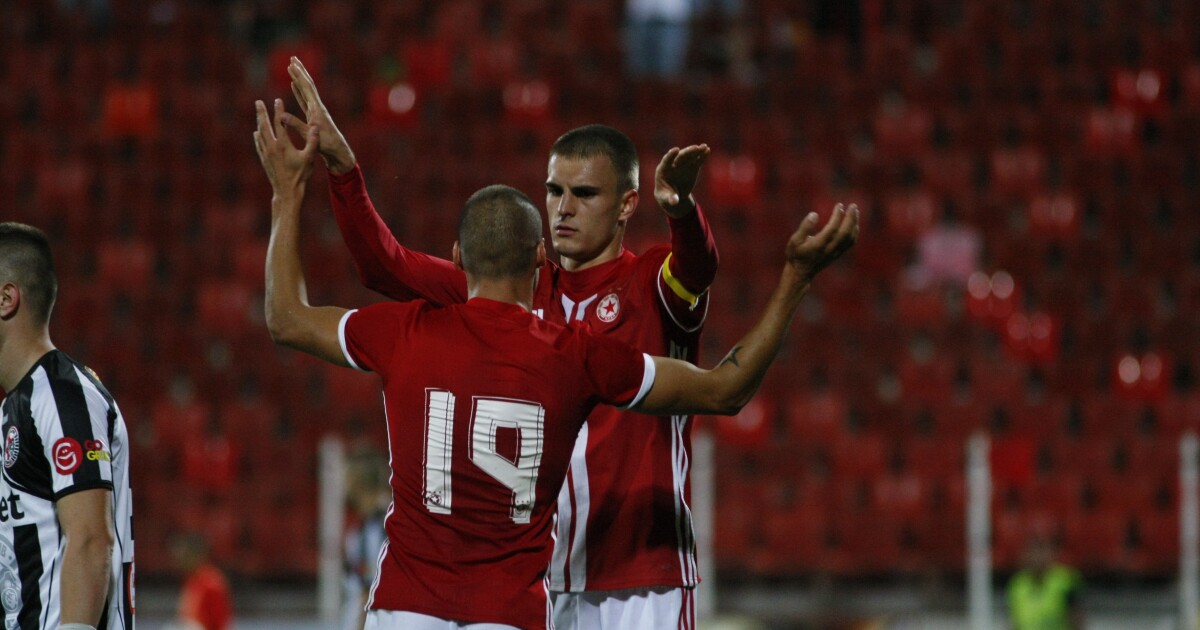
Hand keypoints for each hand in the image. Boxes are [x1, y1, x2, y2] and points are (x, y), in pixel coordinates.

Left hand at [253, 98, 318, 201]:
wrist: (287, 191)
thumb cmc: (300, 175)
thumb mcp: (309, 158)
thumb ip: (312, 142)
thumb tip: (316, 127)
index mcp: (282, 144)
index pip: (279, 123)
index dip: (278, 110)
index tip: (278, 100)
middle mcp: (271, 147)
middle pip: (264, 125)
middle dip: (261, 112)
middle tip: (258, 102)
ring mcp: (266, 153)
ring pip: (260, 134)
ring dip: (259, 122)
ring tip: (258, 114)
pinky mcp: (264, 160)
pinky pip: (258, 144)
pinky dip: (257, 136)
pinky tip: (256, 133)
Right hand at [279, 56, 356, 174]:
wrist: (338, 152)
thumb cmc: (327, 145)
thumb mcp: (310, 135)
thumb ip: (296, 125)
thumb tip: (282, 115)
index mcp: (317, 109)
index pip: (307, 88)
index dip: (299, 76)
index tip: (292, 64)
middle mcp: (317, 106)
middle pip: (308, 85)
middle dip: (300, 71)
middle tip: (293, 58)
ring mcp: (315, 110)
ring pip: (305, 90)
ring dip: (299, 78)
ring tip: (292, 67)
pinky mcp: (313, 115)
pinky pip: (304, 99)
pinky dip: (298, 91)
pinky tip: (294, 85)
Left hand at [654, 144, 710, 217]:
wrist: (673, 196)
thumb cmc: (666, 197)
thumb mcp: (666, 199)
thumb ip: (670, 198)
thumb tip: (674, 201)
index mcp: (663, 170)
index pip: (666, 160)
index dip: (671, 155)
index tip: (676, 149)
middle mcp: (673, 165)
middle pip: (680, 156)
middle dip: (688, 152)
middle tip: (696, 148)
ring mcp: (682, 165)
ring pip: (689, 156)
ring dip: (696, 151)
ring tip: (704, 147)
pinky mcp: (691, 167)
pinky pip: (697, 161)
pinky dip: (702, 156)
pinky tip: (708, 150)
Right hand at [785, 203, 858, 282]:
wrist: (800, 272)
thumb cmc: (796, 254)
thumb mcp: (794, 240)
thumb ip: (804, 227)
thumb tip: (814, 214)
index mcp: (818, 245)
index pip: (832, 228)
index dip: (837, 216)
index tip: (839, 205)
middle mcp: (829, 249)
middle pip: (845, 233)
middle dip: (851, 218)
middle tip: (853, 205)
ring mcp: (835, 252)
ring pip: (850, 238)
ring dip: (854, 224)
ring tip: (855, 211)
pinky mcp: (837, 254)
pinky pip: (850, 243)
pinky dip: (854, 232)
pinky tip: (853, 224)